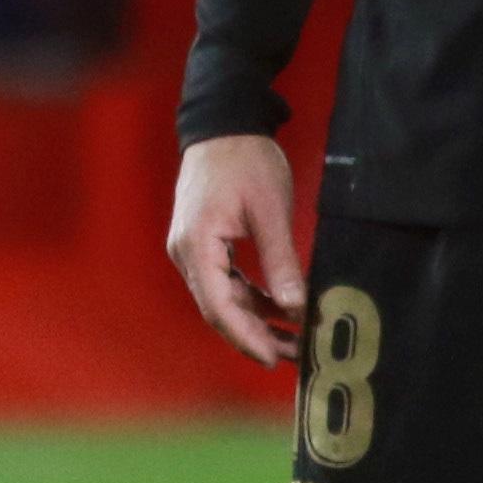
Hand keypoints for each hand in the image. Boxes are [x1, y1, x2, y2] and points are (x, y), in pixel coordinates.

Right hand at [165, 132, 306, 366]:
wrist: (223, 124)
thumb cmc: (246, 160)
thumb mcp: (271, 210)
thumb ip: (281, 262)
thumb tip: (297, 308)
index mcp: (197, 243)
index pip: (217, 305)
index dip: (246, 337)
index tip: (274, 358)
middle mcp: (185, 252)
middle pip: (217, 308)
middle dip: (253, 336)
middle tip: (293, 357)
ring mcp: (191, 249)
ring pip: (220, 298)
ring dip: (254, 320)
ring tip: (293, 339)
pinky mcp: (202, 244)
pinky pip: (223, 282)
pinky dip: (249, 299)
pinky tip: (278, 310)